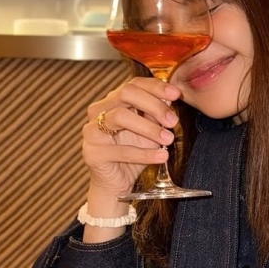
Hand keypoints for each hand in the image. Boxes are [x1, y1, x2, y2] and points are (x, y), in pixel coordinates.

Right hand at [82, 76, 181, 201]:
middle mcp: (99, 110)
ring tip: (168, 139)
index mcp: (113, 101)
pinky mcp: (92, 152)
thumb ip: (157, 113)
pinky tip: (161, 157)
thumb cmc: (133, 153)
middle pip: (126, 94)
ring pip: (120, 116)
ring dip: (149, 128)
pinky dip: (145, 153)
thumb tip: (172, 95)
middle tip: (173, 121)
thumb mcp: (150, 129)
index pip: (134, 84)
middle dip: (154, 105)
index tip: (177, 94)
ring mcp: (92, 130)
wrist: (118, 183)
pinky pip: (121, 150)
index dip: (156, 87)